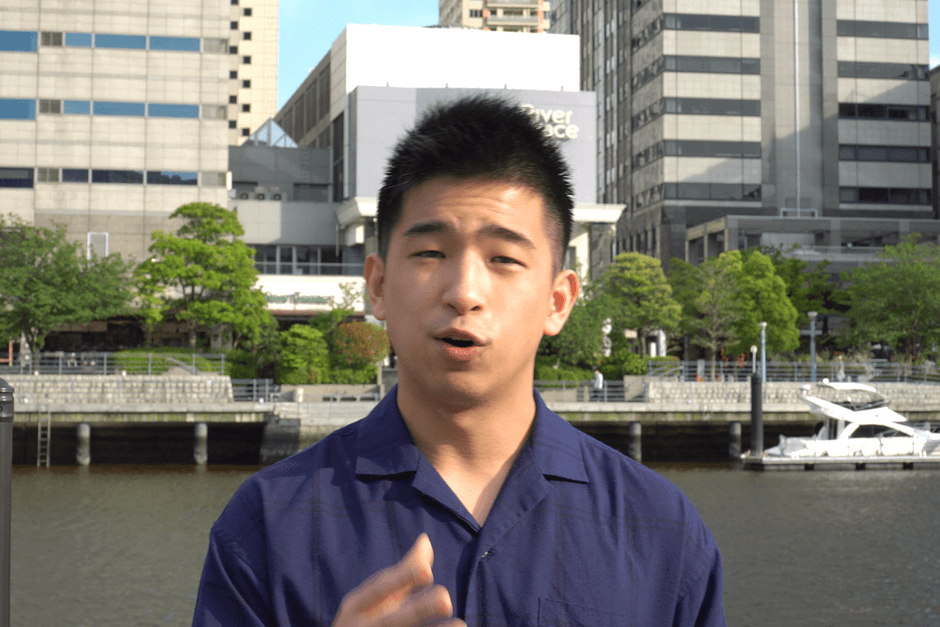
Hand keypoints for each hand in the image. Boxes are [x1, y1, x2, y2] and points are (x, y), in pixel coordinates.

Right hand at [332, 534, 463, 626]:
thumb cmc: (364, 621)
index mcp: (358, 606)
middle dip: (418, 609)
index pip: (379, 589)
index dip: (402, 578)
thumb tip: (425, 539)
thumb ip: (402, 573)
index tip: (427, 571)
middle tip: (446, 600)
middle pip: (392, 620)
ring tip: (462, 625)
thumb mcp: (374, 598)